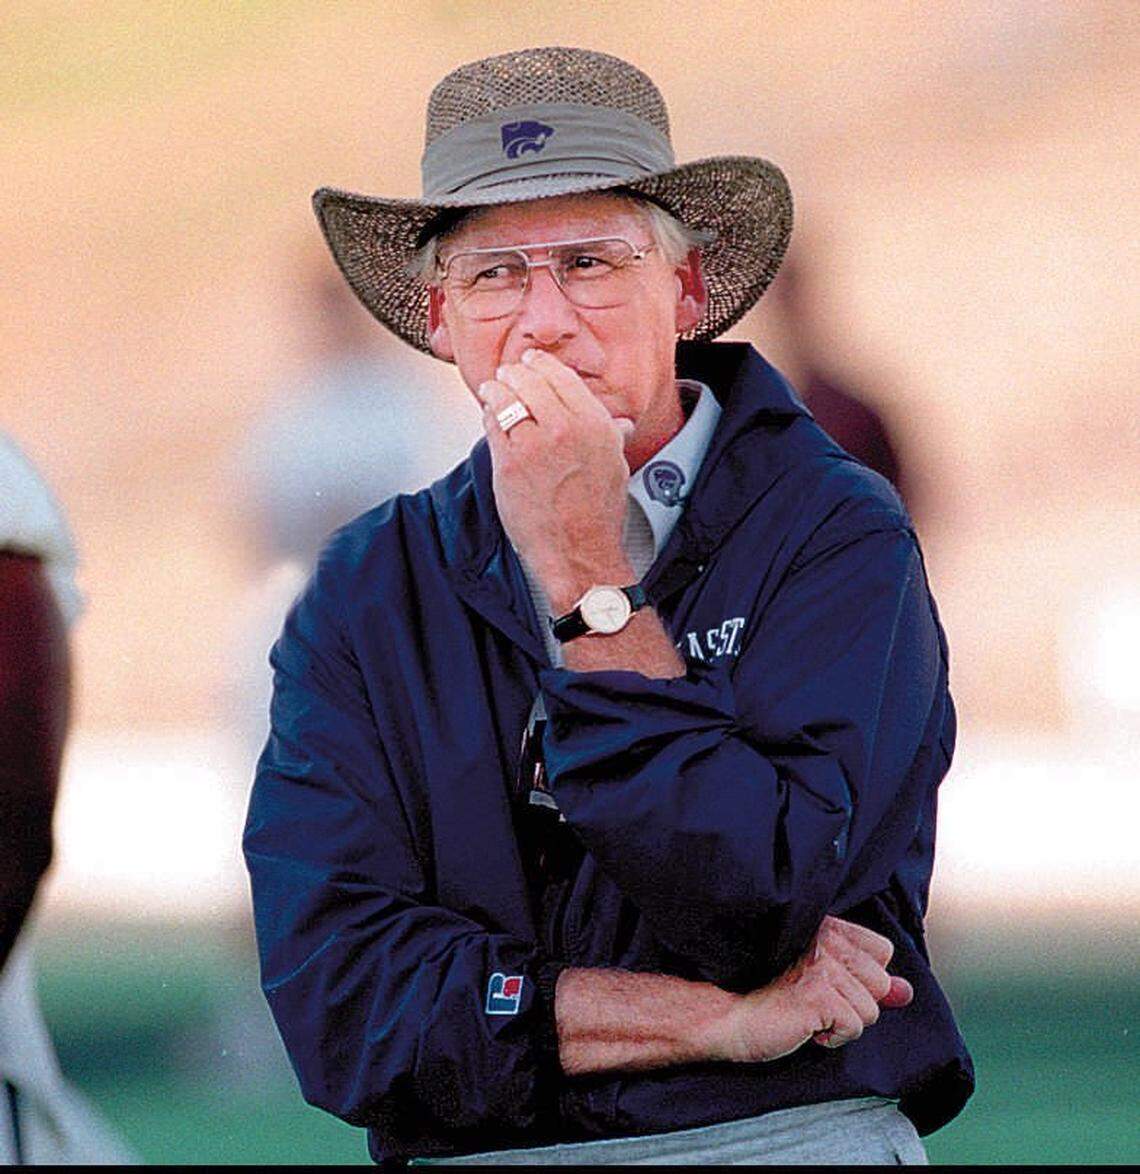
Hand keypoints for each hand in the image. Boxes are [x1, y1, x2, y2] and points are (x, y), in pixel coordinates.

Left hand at [476, 349, 633, 611]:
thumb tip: (619, 422)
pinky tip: (490, 416)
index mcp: (595, 423)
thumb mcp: (615, 464)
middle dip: (515, 374)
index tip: (532, 362)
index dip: (540, 364)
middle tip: (509, 374)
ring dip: (496, 390)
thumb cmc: (598, 513)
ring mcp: (534, 446)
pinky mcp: (508, 465)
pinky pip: (492, 427)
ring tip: (493, 389)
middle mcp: (565, 428)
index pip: (560, 376)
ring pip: (505, 400)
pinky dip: (489, 417)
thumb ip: (610, 435)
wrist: (579, 551)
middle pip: (529, 381)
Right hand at [711, 916, 913, 1062]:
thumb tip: (905, 991)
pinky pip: (853, 1027)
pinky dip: (832, 1037)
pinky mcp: (818, 995)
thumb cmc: (768, 996)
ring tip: (806, 1014)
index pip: (881, 950)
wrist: (726, 1014)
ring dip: (841, 1022)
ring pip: (869, 1010)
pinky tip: (805, 1027)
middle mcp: (826, 940)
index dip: (863, 978)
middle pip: (880, 983)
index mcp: (826, 927)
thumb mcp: (823, 983)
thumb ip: (865, 982)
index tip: (830, 985)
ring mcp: (822, 966)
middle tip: (815, 1001)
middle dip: (855, 1003)